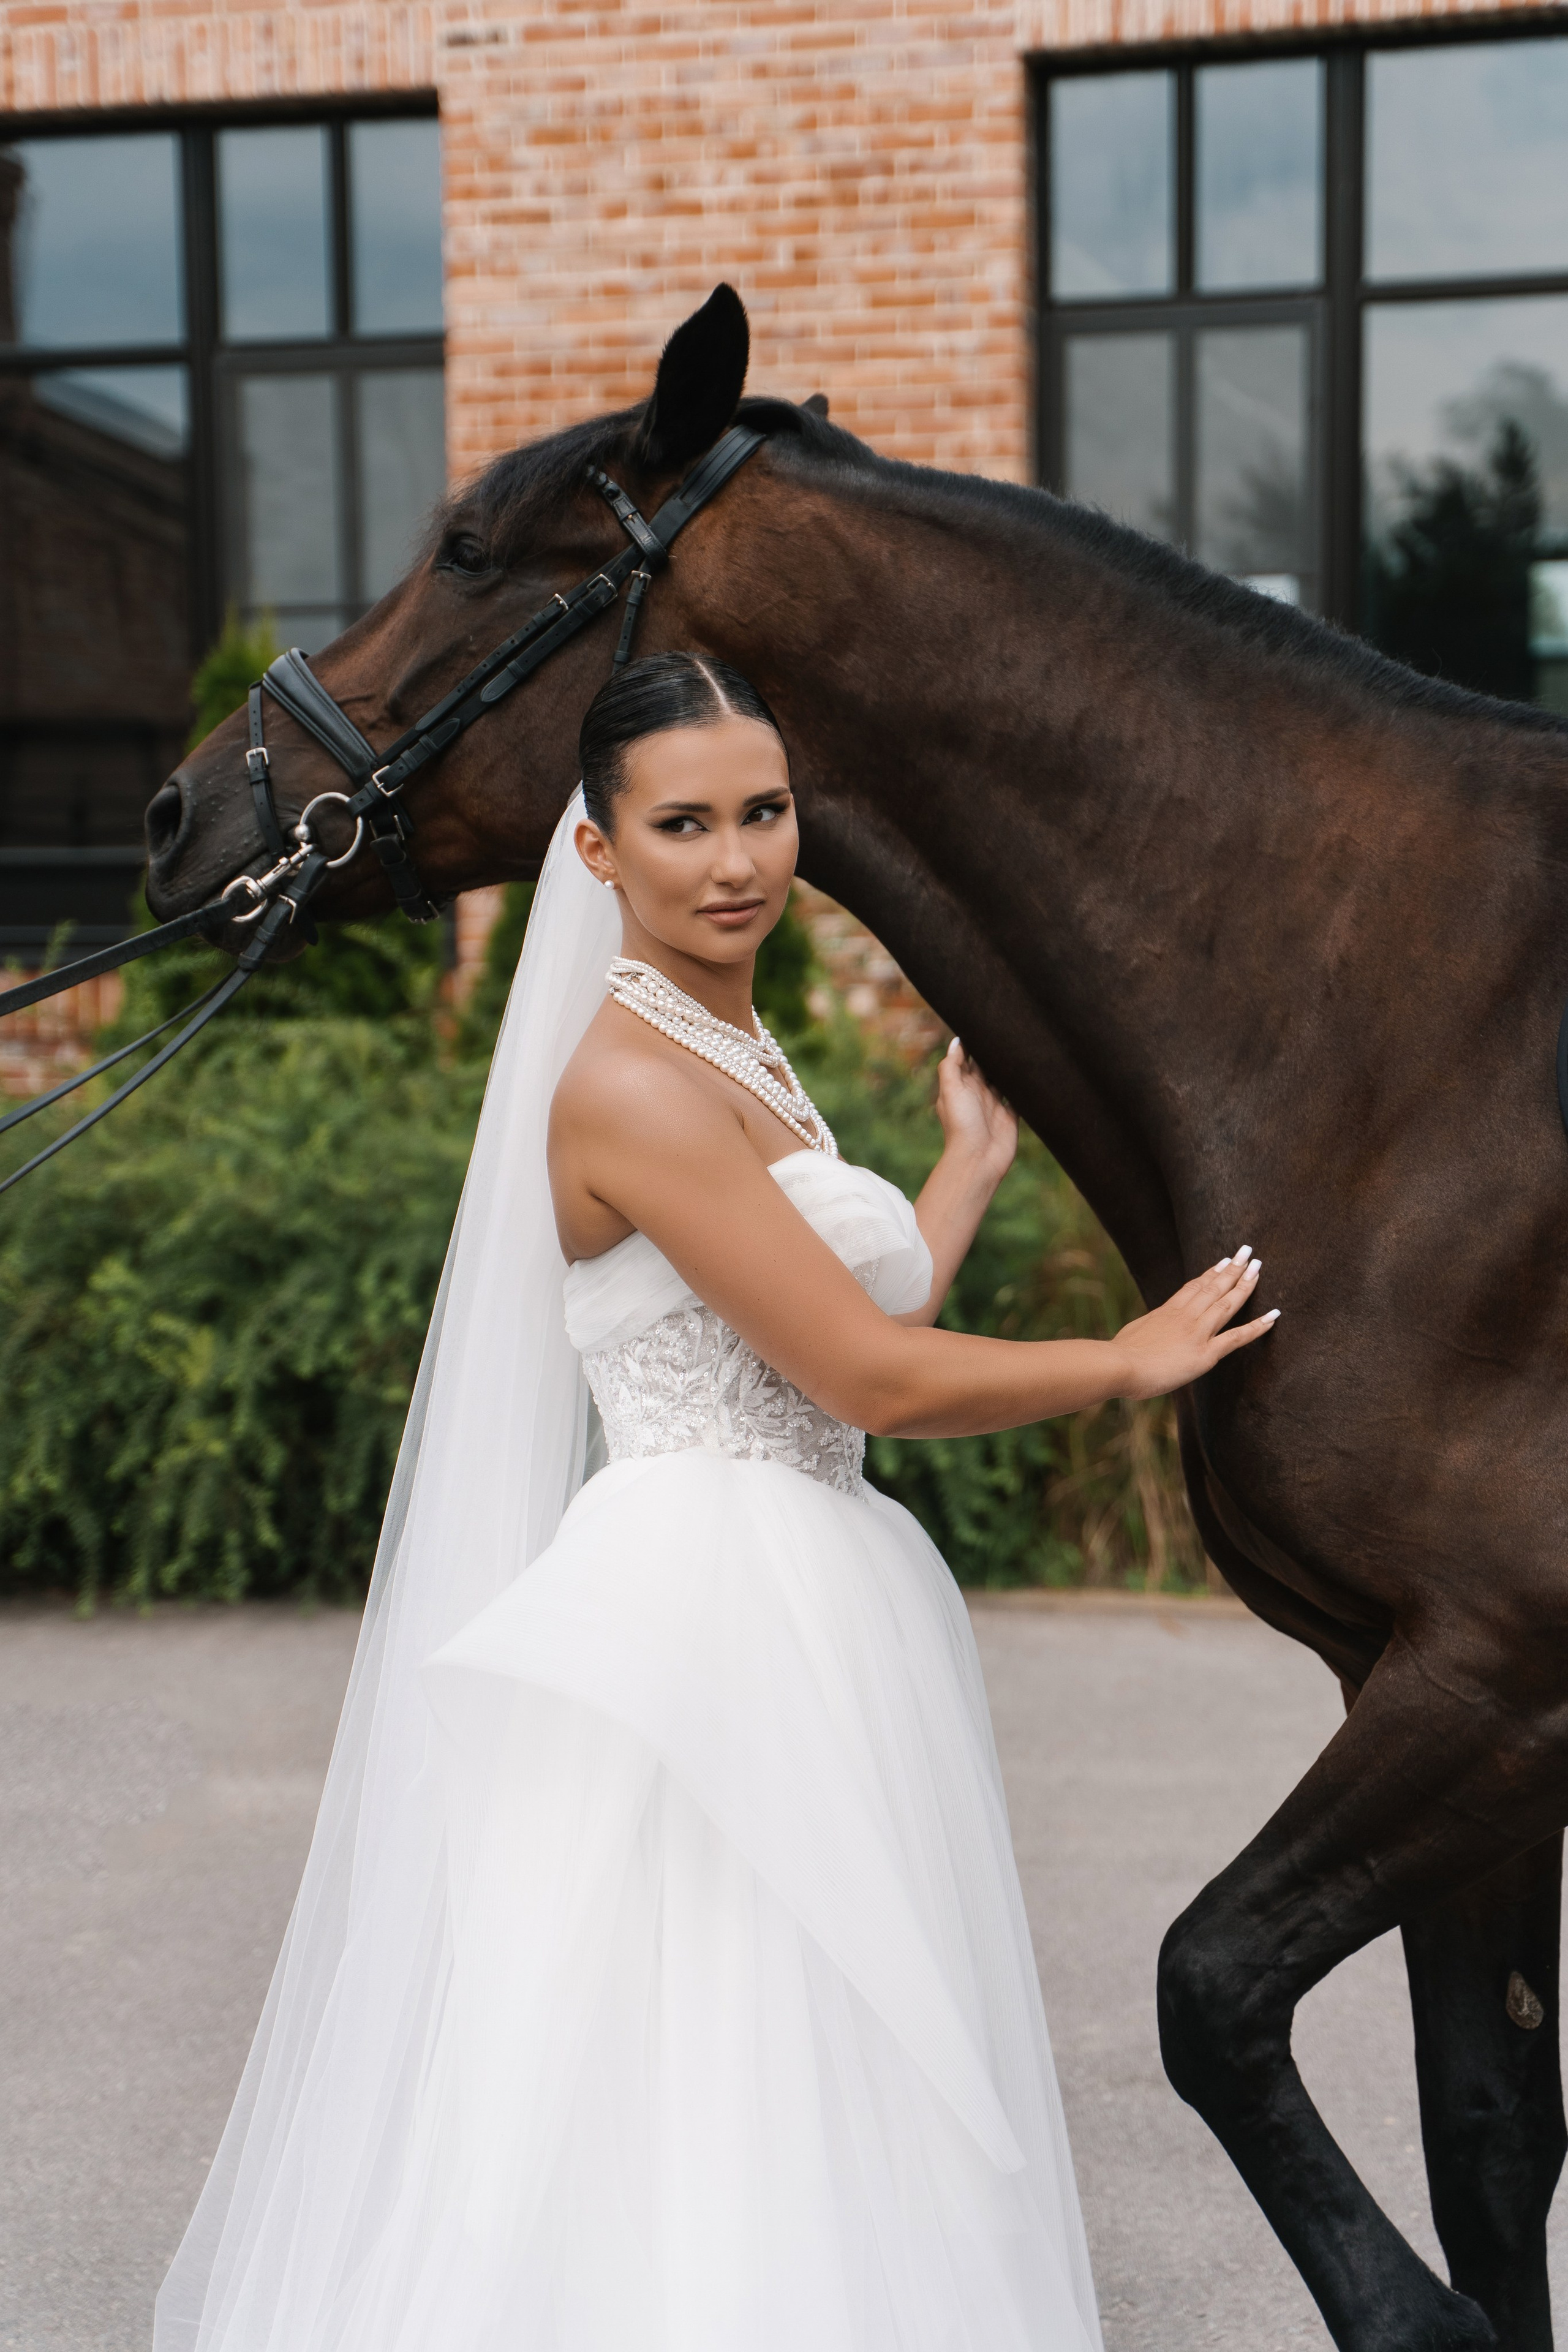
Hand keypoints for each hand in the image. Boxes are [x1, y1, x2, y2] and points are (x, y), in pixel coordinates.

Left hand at [935, 1038, 1017, 1181]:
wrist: (978, 1159)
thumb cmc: (961, 1125)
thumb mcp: (950, 1091)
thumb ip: (951, 1066)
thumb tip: (956, 1041)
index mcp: (960, 1086)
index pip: (966, 1060)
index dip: (972, 1045)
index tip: (983, 1025)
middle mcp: (978, 1093)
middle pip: (986, 1067)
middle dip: (993, 1053)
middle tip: (1007, 1031)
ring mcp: (995, 1105)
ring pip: (1003, 1080)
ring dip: (1009, 1068)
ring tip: (1022, 1047)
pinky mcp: (1011, 1116)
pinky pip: (1018, 1098)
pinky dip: (1023, 1088)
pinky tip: (1033, 1073)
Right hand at [1111, 1246, 1278, 1400]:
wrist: (1119, 1365)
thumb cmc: (1119, 1356)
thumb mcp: (1133, 1335)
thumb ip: (1147, 1332)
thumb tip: (1145, 1336)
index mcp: (1167, 1311)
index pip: (1193, 1287)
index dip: (1210, 1273)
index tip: (1223, 1261)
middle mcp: (1186, 1316)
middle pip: (1213, 1286)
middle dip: (1232, 1268)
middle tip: (1247, 1252)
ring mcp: (1198, 1332)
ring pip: (1227, 1302)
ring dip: (1245, 1284)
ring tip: (1258, 1267)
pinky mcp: (1206, 1353)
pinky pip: (1237, 1337)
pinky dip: (1258, 1326)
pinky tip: (1273, 1316)